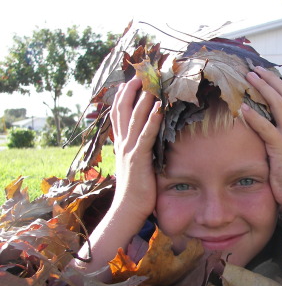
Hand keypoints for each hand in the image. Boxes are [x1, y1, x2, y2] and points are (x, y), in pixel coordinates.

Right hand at [109, 77, 163, 222]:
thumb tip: (145, 141)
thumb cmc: (135, 189)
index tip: (128, 82)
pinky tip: (159, 108)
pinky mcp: (138, 159)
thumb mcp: (134, 165)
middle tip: (138, 75)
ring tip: (150, 84)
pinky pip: (145, 136)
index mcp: (121, 144)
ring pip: (134, 119)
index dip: (122, 97)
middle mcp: (122, 144)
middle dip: (130, 92)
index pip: (119, 115)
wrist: (127, 209)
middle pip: (123, 111)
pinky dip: (152, 121)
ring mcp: (129, 150)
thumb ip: (137, 150)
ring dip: (142, 100)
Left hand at [242, 66, 281, 208]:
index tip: (270, 76)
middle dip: (270, 79)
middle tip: (254, 70)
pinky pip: (267, 127)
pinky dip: (254, 117)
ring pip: (279, 104)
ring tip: (248, 78)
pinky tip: (243, 109)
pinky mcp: (281, 148)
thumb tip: (270, 128)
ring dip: (263, 88)